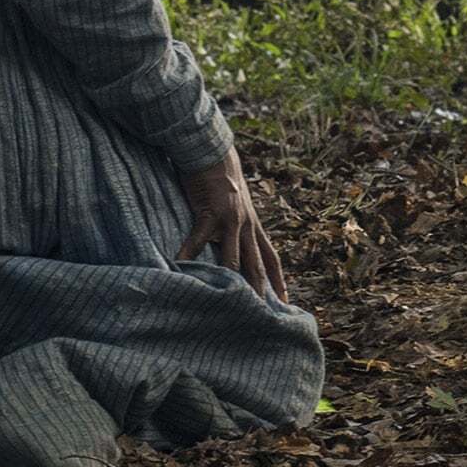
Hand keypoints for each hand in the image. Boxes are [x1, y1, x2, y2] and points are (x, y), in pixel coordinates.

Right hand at [178, 149, 289, 304]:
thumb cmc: (220, 177)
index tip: (286, 302)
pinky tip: (180, 267)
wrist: (212, 150)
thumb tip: (234, 241)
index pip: (272, 258)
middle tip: (263, 316)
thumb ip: (238, 223)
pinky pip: (199, 239)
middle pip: (257, 265)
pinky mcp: (209, 213)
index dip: (279, 281)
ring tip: (228, 304)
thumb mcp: (237, 203)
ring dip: (231, 281)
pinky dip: (189, 254)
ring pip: (233, 258)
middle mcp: (247, 225)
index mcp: (254, 224)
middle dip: (261, 291)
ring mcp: (230, 220)